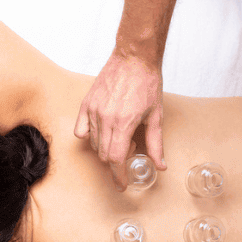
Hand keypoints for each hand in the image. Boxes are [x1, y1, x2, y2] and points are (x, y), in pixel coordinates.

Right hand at [75, 49, 166, 190]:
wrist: (134, 58)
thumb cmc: (147, 84)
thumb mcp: (156, 117)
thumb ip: (155, 144)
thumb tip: (160, 166)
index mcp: (123, 123)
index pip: (115, 159)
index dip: (118, 175)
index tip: (121, 184)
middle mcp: (105, 118)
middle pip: (104, 154)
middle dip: (116, 160)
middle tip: (130, 148)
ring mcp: (93, 110)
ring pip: (93, 144)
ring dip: (106, 148)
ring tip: (121, 135)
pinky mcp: (86, 103)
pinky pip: (81, 130)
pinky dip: (90, 137)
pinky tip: (103, 131)